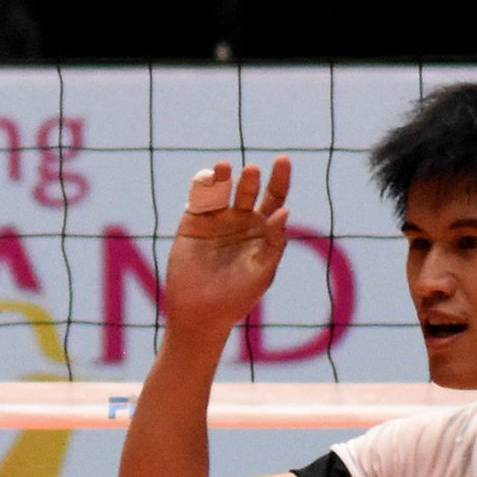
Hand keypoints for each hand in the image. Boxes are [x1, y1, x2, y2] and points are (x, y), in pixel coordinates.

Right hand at [161, 157, 292, 338]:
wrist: (200, 315)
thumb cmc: (238, 297)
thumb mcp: (263, 271)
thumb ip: (274, 242)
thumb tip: (284, 211)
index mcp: (263, 229)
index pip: (275, 196)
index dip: (280, 177)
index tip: (283, 160)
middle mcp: (240, 220)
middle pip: (248, 189)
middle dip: (251, 179)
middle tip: (252, 172)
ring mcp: (215, 220)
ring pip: (221, 189)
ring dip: (223, 176)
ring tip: (223, 168)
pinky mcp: (192, 224)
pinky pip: (198, 199)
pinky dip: (201, 186)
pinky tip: (205, 179)